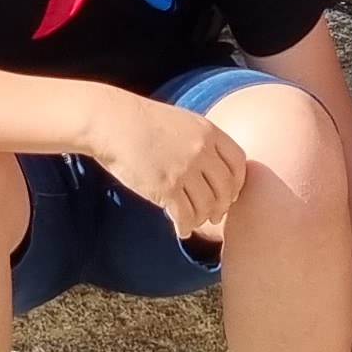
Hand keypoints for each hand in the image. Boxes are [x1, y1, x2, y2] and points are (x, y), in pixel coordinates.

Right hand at [92, 90, 249, 238]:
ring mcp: (185, 170)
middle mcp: (202, 151)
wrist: (113, 122)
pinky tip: (181, 230)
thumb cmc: (142, 121)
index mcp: (208, 131)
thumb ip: (201, 140)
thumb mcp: (182, 121)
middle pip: (226, 188)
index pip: (238, 163)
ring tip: (194, 221)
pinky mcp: (166, 188)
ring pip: (207, 206)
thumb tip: (214, 166)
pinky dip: (186, 227)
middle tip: (214, 214)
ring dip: (202, 218)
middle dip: (222, 205)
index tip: (229, 191)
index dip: (236, 182)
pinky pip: (185, 216)